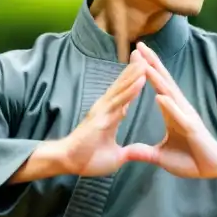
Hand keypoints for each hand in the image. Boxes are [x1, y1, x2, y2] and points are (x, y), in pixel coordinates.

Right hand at [53, 51, 147, 176]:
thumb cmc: (89, 159)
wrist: (69, 163)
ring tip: (146, 59)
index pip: (127, 94)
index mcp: (112, 115)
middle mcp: (108, 108)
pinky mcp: (102, 117)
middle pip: (124, 85)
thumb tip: (138, 153)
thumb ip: (128, 152)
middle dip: (135, 70)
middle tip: (147, 53)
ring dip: (135, 74)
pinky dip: (131, 90)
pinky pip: (120, 101)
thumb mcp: (116, 157)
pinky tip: (141, 79)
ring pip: (123, 88)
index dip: (136, 81)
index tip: (146, 68)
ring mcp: (104, 110)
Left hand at [122, 42, 216, 179]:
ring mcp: (186, 117)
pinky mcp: (192, 129)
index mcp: (172, 112)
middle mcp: (180, 109)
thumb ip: (144, 152)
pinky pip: (178, 116)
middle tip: (139, 45)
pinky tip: (159, 96)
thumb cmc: (190, 160)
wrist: (212, 169)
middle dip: (151, 63)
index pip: (157, 86)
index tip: (134, 56)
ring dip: (157, 78)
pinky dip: (169, 106)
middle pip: (163, 81)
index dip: (146, 71)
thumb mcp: (161, 157)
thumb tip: (127, 151)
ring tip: (145, 63)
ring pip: (169, 93)